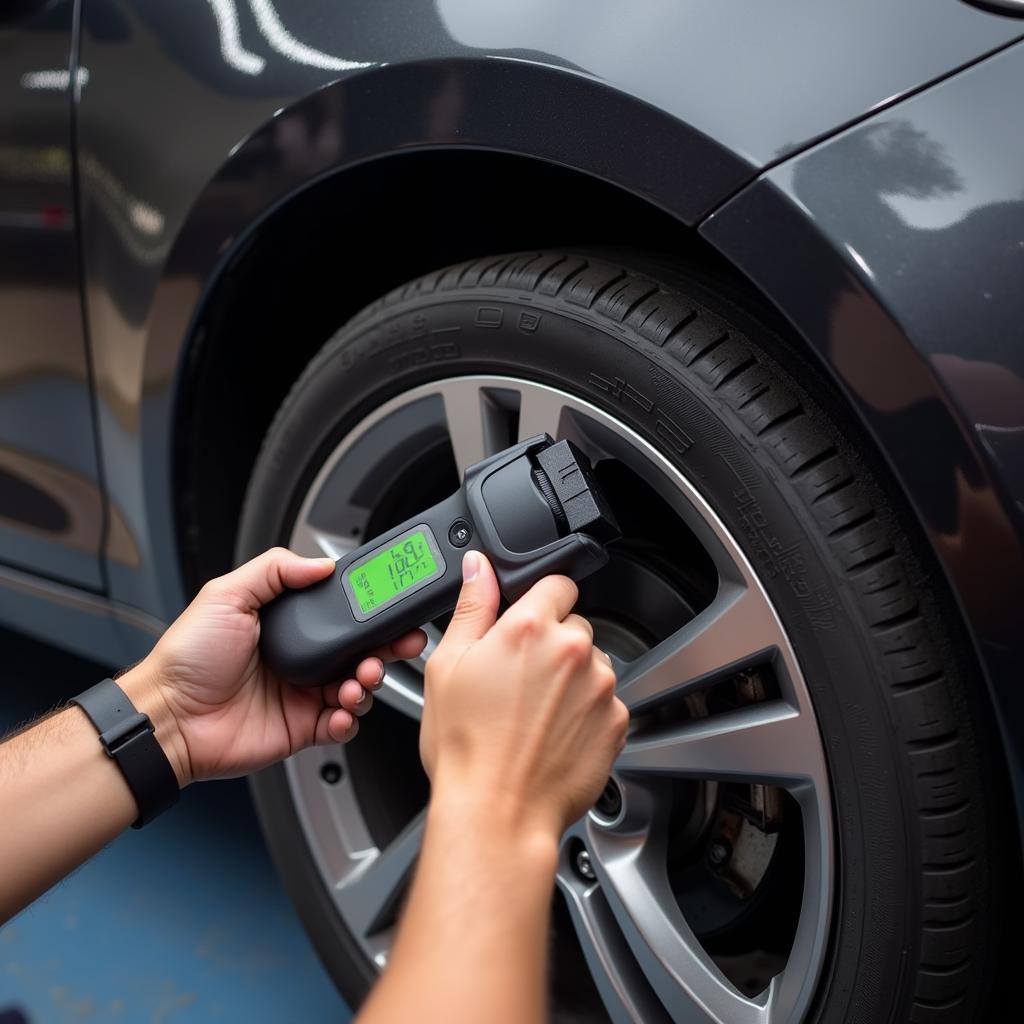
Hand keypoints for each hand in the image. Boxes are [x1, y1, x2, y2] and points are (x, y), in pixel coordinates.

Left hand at [119, 548, 426, 785]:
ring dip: (369, 683)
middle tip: (398, 644)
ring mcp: (304, 695)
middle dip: (386, 647)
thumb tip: (321, 563)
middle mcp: (301, 658)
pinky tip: (340, 710)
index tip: (389, 607)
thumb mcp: (225, 595)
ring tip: (359, 681)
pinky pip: (343, 725)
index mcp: (287, 625)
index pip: (340, 613)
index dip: (369, 611)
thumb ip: (274, 569)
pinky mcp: (303, 728)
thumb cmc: (187, 658)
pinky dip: (351, 719)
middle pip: (361, 650)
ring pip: (360, 687)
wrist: (170, 718)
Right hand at [420, 551, 627, 840]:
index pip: (557, 582)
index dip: (540, 599)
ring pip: (591, 664)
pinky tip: (553, 733)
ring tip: (534, 714)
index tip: (529, 620)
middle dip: (551, 644)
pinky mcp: (616, 721)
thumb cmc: (466, 748)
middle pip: (573, 626)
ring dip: (571, 678)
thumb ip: (472, 607)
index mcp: (529, 628)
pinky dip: (585, 713)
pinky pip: (604, 702)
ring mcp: (600, 686)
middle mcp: (572, 650)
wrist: (498, 812)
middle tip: (519, 680)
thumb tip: (479, 567)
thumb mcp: (448, 666)